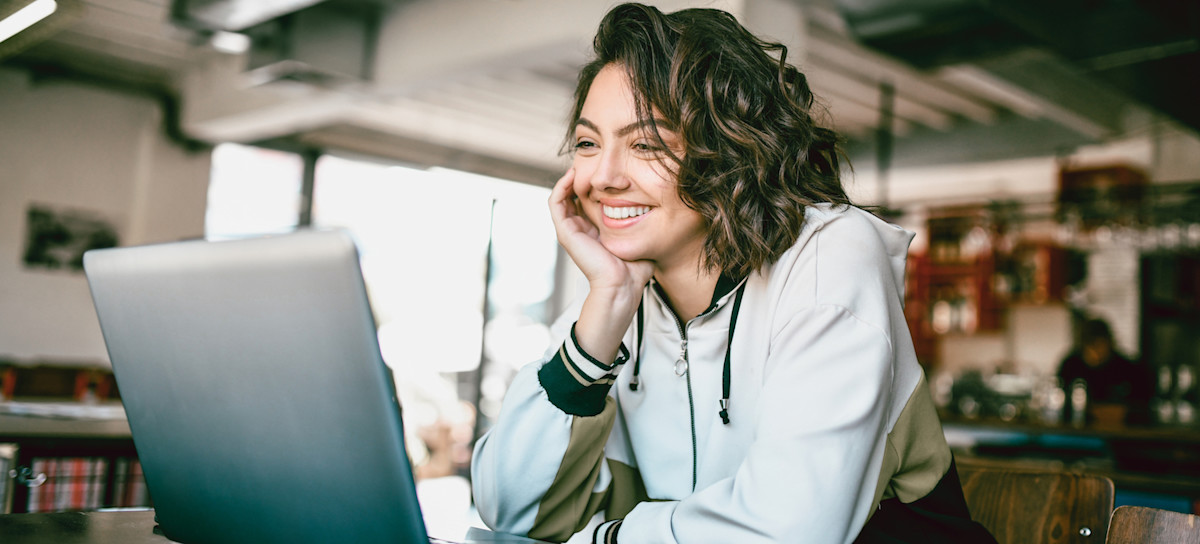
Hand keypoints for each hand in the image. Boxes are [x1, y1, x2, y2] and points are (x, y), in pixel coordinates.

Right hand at [548, 168, 652, 292]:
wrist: (623, 286)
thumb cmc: (634, 268)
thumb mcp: (639, 236)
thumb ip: (642, 222)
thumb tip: (656, 203)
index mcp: (595, 231)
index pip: (588, 201)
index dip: (594, 183)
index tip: (606, 170)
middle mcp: (581, 229)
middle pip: (573, 196)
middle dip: (581, 178)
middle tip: (591, 162)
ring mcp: (571, 231)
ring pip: (561, 197)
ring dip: (568, 179)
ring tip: (579, 165)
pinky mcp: (565, 233)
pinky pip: (555, 203)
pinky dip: (560, 187)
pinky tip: (572, 175)